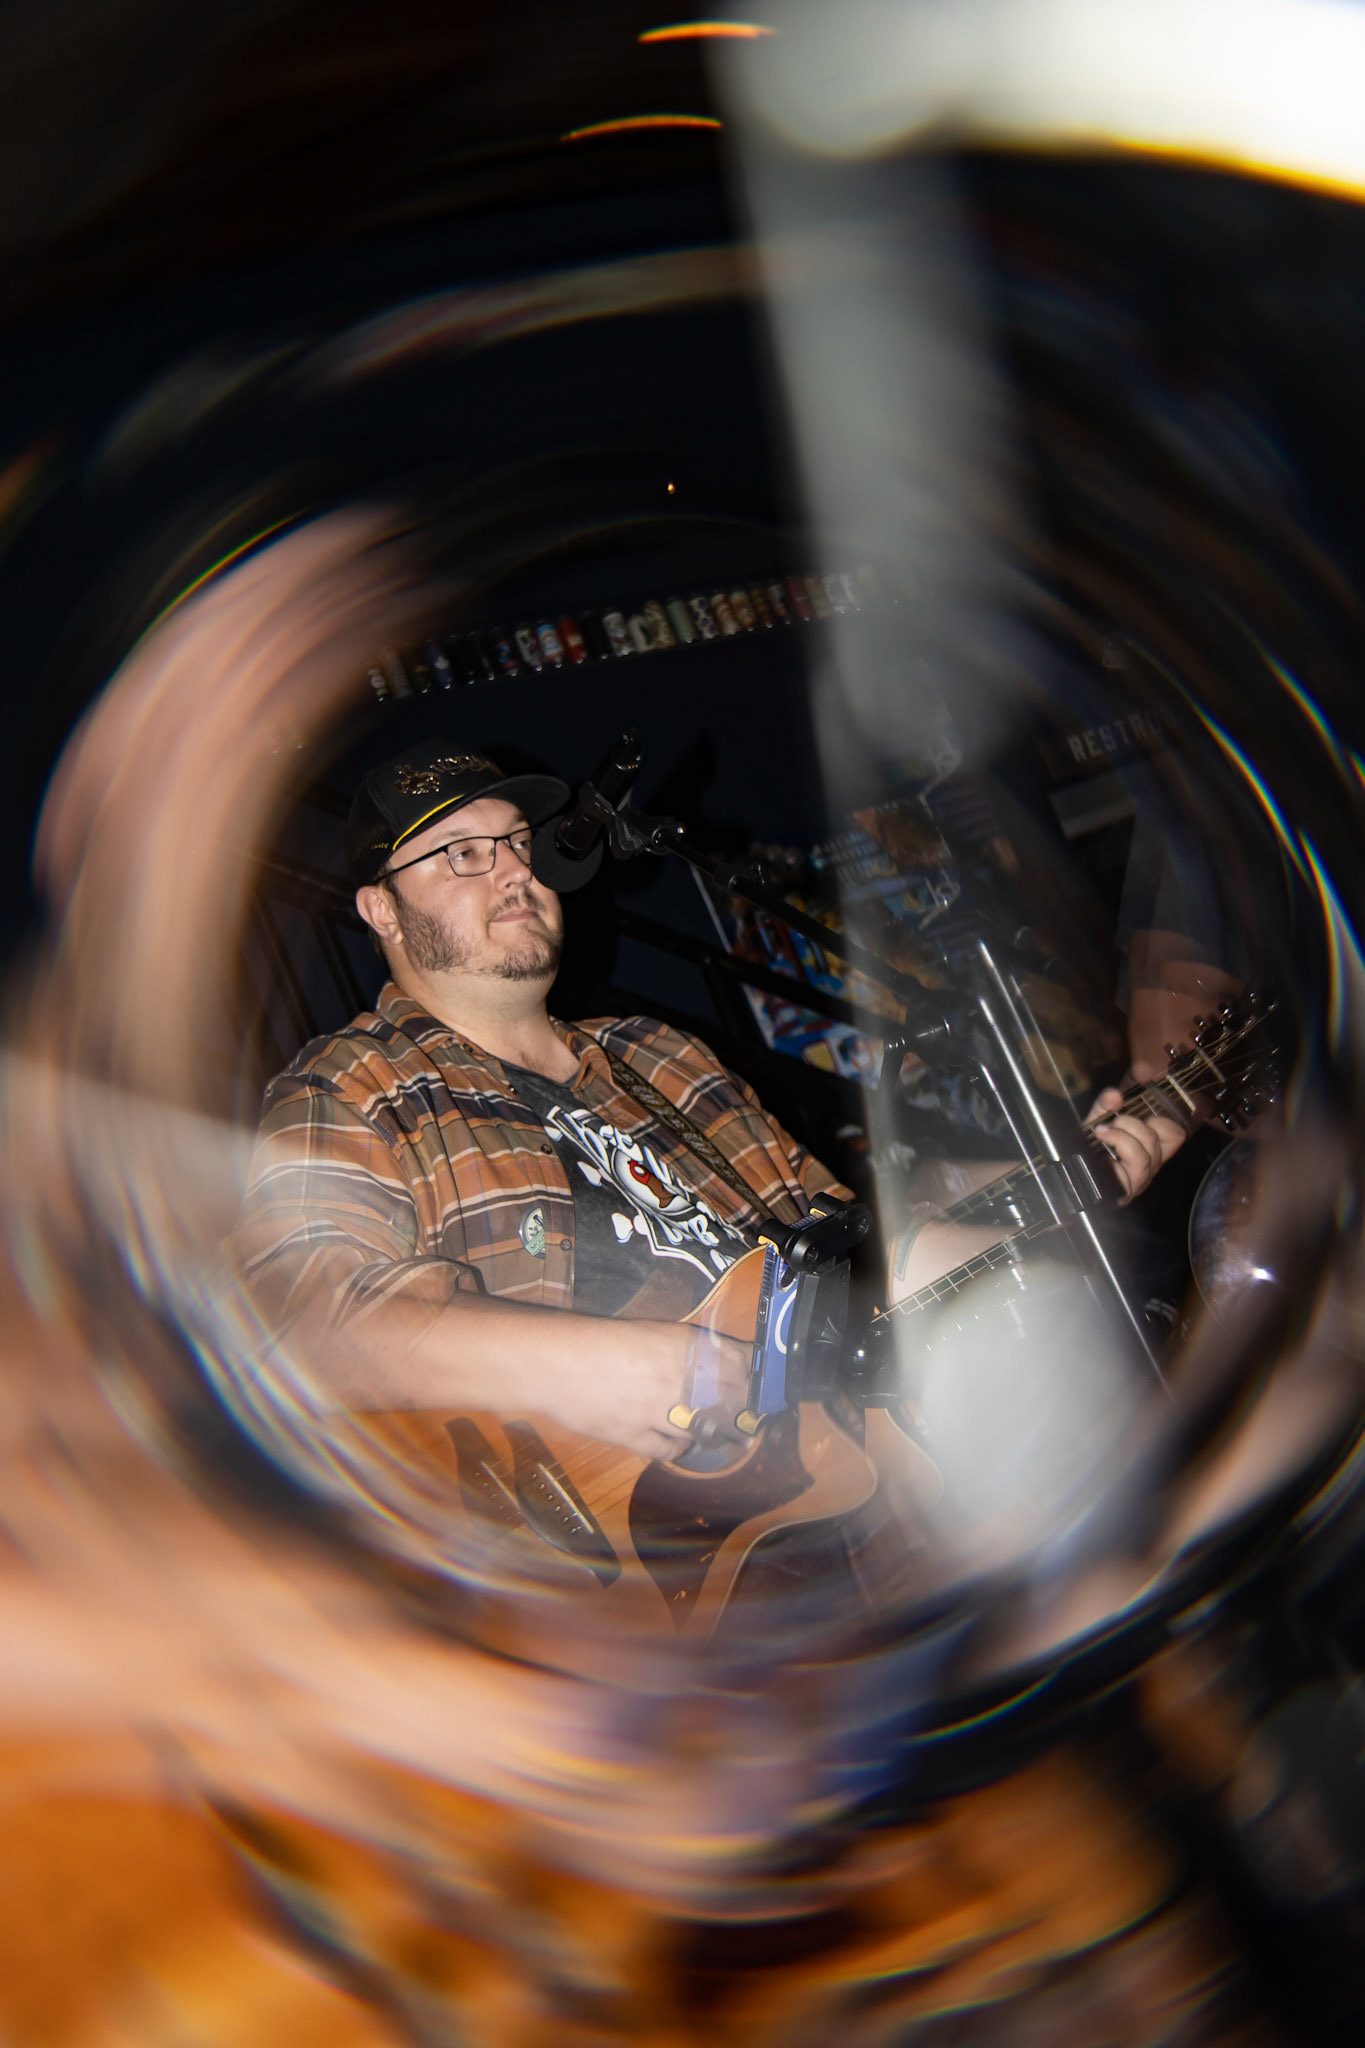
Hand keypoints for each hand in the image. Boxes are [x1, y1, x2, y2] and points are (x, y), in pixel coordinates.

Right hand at [537, 1319, 750, 1463]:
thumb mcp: (649, 1334)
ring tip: (717, 1431)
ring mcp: (658, 1409)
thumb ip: (683, 1351)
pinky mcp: (635, 1435)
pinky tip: (678, 1442)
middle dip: (742, 1409)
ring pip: (704, 1427)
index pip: (739, 1364)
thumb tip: (715, 1366)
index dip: (753, 1379)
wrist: (555, 1361)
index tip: (759, 1387)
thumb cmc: (597, 1341)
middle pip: (729, 1399)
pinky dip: (679, 1448)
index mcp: (683, 1346)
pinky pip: (671, 1449)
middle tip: (746, 1416)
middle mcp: (677, 1378)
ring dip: (713, 1430)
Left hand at [1089, 1089, 1184, 1202]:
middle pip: (1163, 1140)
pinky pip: (1136, 1162)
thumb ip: (1105, 1106)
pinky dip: (1119, 1142)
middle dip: (1134, 1123)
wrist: (1066, 1173)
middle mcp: (1150, 1166)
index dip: (1163, 1120)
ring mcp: (1140, 1179)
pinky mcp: (1128, 1190)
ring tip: (1104, 1132)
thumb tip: (1115, 1094)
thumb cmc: (1087, 1149)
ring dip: (1124, 1134)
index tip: (1140, 1115)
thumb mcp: (1097, 1121)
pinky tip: (1102, 1139)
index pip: (1176, 1135)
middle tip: (1114, 1122)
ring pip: (1148, 1151)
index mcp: (1150, 1149)